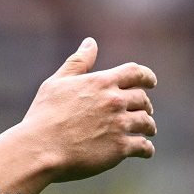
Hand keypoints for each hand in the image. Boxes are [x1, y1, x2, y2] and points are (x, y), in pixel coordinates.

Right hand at [20, 37, 157, 181]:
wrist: (41, 149)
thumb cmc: (44, 115)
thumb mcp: (57, 83)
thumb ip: (78, 62)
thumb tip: (90, 42)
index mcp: (101, 82)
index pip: (135, 72)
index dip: (146, 76)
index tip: (151, 82)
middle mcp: (114, 101)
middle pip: (142, 99)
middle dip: (145, 105)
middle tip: (145, 111)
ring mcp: (119, 125)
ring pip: (146, 123)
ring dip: (149, 126)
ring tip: (147, 132)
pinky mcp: (120, 148)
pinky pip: (144, 147)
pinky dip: (147, 149)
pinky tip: (145, 151)